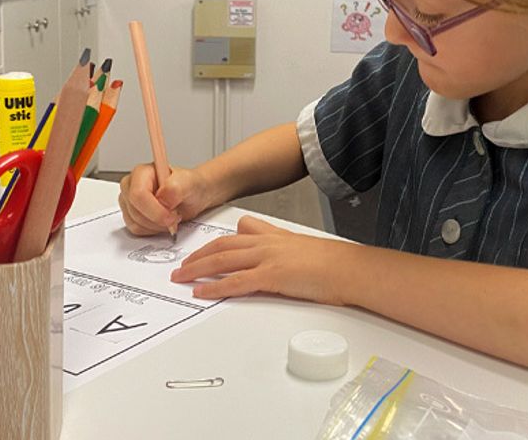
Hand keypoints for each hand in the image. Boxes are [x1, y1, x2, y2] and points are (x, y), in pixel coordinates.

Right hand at [118, 163, 215, 235]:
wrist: (193, 195)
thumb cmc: (190, 186)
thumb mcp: (189, 183)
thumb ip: (175, 187)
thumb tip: (162, 197)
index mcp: (142, 172)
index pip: (138, 194)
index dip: (155, 210)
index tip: (172, 216)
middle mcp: (131, 185)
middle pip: (135, 211)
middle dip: (158, 219)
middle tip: (174, 216)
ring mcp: (128, 201)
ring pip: (135, 222)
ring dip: (156, 225)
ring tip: (170, 215)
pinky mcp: (129, 215)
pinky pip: (136, 229)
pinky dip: (152, 230)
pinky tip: (162, 221)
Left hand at [170, 216, 353, 304]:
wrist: (347, 268)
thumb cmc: (330, 262)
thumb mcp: (299, 246)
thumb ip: (278, 243)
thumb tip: (263, 243)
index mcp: (272, 236)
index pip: (234, 235)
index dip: (211, 244)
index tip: (197, 251)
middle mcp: (266, 243)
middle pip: (221, 246)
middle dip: (197, 256)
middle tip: (180, 267)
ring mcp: (268, 258)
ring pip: (223, 260)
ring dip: (197, 269)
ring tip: (181, 278)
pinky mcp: (273, 276)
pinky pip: (237, 281)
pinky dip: (215, 286)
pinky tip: (202, 292)